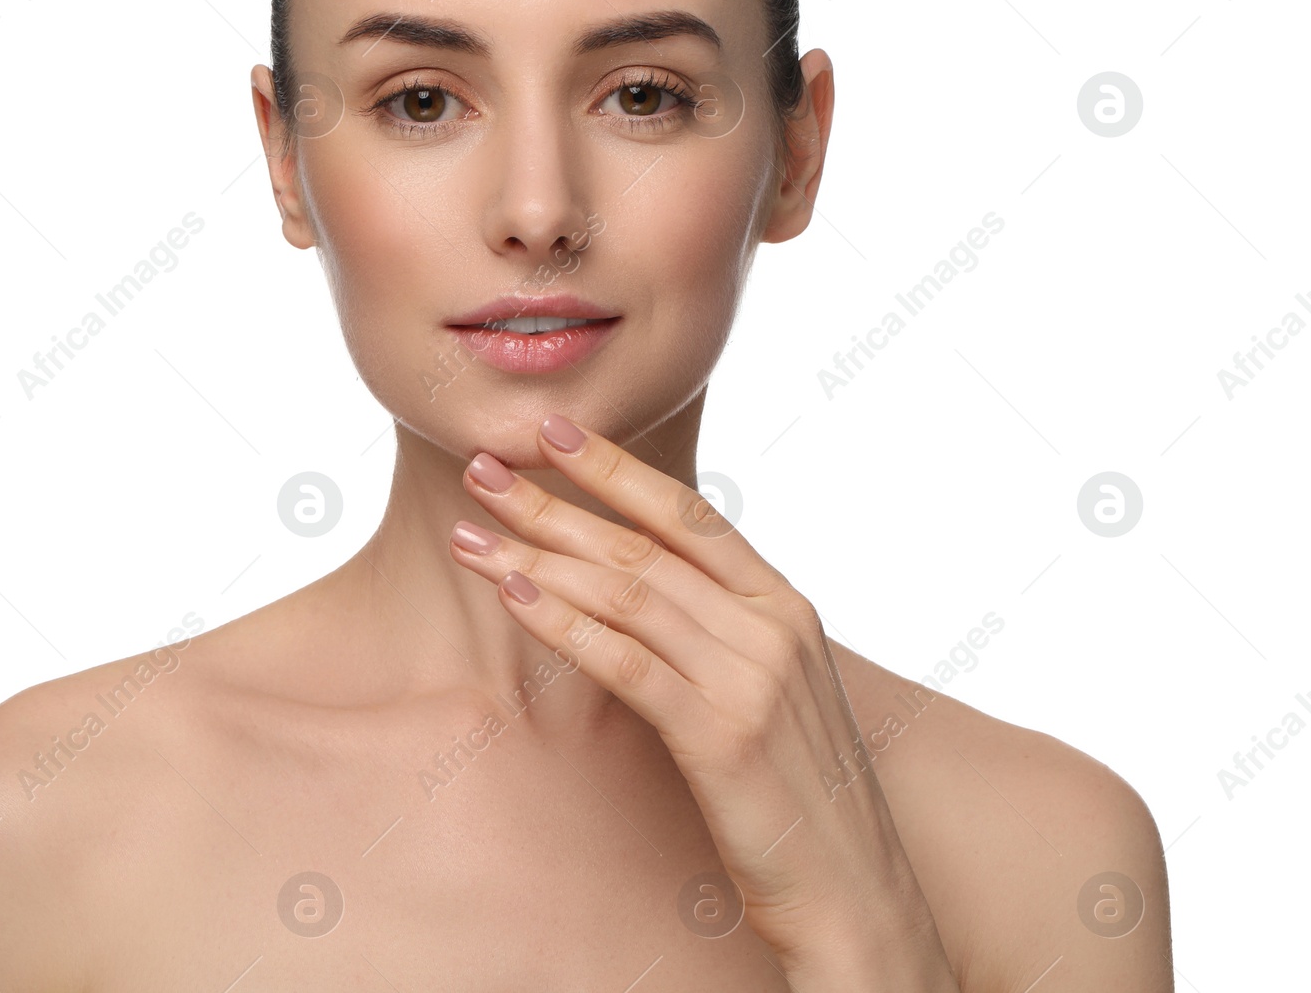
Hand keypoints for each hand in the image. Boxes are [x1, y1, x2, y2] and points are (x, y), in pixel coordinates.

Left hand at [448, 413, 960, 991]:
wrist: (856, 894)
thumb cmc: (799, 795)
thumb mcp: (771, 690)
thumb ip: (719, 631)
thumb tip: (640, 587)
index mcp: (783, 605)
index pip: (689, 514)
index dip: (616, 469)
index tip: (553, 432)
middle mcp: (771, 625)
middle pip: (643, 545)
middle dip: (554, 502)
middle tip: (483, 470)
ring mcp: (751, 676)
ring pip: (626, 593)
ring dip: (538, 557)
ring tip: (471, 536)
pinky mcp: (723, 733)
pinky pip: (628, 662)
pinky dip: (565, 624)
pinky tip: (514, 598)